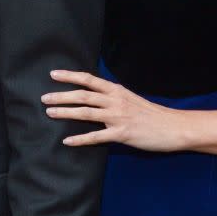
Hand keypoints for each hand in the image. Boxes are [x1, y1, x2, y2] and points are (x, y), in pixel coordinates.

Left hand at [41, 70, 182, 150]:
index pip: (89, 80)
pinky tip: (67, 141)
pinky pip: (96, 137)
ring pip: (86, 113)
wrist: (172, 126)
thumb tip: (95, 95)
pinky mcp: (121, 134)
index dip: (70, 76)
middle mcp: (115, 100)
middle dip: (62, 96)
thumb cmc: (151, 113)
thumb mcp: (130, 98)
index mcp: (116, 90)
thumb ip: (113, 96)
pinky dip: (80, 139)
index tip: (54, 74)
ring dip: (66, 113)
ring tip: (50, 113)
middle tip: (44, 98)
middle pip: (83, 96)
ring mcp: (117, 117)